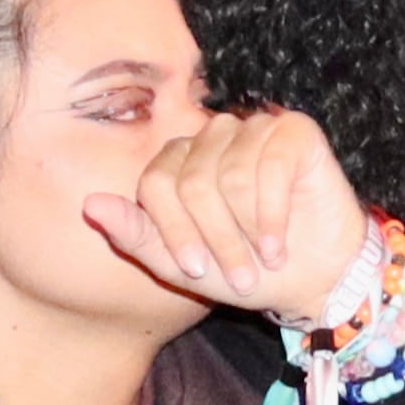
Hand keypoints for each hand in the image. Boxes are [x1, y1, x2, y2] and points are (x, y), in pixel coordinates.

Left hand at [81, 108, 372, 319]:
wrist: (315, 278)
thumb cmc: (247, 269)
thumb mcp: (182, 266)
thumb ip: (135, 235)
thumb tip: (89, 206)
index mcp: (178, 159)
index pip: (154, 184)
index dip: (174, 232)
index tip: (196, 271)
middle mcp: (212, 135)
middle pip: (191, 183)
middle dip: (216, 239)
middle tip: (239, 275)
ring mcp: (253, 127)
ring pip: (231, 177)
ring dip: (247, 233)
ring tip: (265, 260)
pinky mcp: (294, 130)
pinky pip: (270, 168)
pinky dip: (273, 216)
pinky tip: (280, 243)